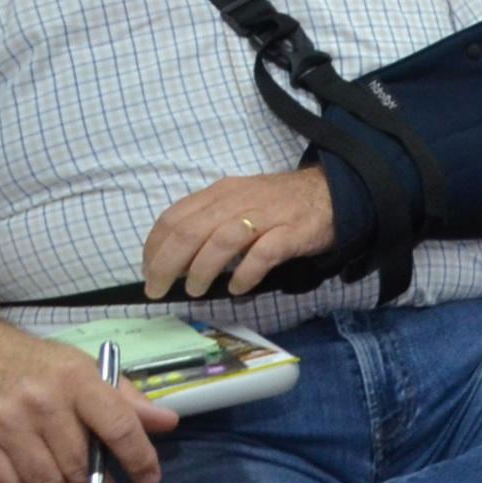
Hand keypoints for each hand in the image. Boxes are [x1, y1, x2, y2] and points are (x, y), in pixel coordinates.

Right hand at [0, 317, 175, 482]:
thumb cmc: (33, 363)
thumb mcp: (83, 367)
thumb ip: (125, 398)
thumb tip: (167, 423)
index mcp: (77, 380)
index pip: (118, 425)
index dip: (139, 458)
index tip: (149, 482)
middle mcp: (43, 403)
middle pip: (80, 464)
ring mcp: (6, 425)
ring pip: (45, 482)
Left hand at [140, 168, 336, 300]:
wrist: (333, 192)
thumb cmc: (278, 203)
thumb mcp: (237, 202)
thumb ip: (207, 222)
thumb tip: (173, 259)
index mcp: (221, 193)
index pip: (175, 217)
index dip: (154, 247)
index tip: (148, 271)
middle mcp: (239, 201)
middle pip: (191, 230)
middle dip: (167, 264)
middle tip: (157, 290)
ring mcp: (267, 216)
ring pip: (222, 240)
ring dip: (201, 269)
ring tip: (195, 290)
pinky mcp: (293, 232)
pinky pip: (264, 253)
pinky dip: (245, 272)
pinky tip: (237, 287)